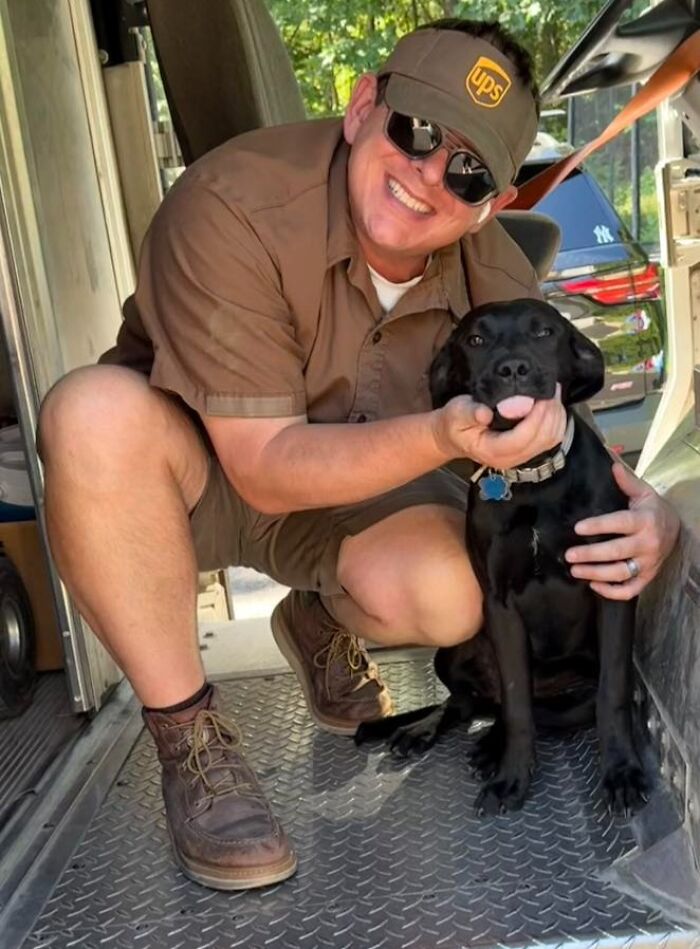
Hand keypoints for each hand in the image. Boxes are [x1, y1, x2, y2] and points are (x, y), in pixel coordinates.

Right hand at [431, 386, 565, 470]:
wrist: (454, 436)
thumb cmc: (455, 424)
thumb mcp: (455, 414)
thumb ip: (469, 413)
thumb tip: (485, 414)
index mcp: (492, 451)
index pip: (522, 439)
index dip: (535, 418)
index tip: (539, 397)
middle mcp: (510, 459)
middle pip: (542, 439)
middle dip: (550, 413)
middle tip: (550, 389)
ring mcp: (522, 457)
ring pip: (551, 439)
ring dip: (557, 416)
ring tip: (553, 393)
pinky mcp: (529, 450)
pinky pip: (552, 438)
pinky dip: (557, 421)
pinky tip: (553, 405)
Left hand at [565, 462, 679, 599]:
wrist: (676, 528)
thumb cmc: (653, 509)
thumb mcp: (643, 492)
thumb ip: (626, 480)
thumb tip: (610, 460)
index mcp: (645, 520)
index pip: (620, 523)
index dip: (598, 526)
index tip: (577, 528)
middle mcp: (648, 543)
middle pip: (617, 552)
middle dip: (591, 555)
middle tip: (569, 555)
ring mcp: (648, 563)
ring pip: (621, 573)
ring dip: (596, 574)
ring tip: (575, 570)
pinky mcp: (648, 577)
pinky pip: (630, 590)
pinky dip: (612, 591)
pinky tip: (593, 585)